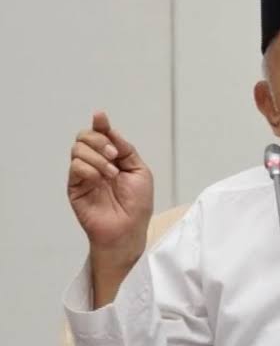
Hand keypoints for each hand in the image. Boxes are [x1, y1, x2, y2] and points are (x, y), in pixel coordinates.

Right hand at [68, 111, 153, 270]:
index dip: (100, 124)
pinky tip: (100, 179)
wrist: (128, 229)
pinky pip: (75, 167)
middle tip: (115, 156)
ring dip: (98, 157)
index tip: (100, 116)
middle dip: (100, 141)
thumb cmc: (137, 204)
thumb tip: (111, 130)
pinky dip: (89, 168)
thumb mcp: (139, 170)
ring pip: (78, 149)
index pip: (101, 134)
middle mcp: (95, 163)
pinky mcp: (74, 187)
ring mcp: (83, 175)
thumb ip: (126, 149)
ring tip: (112, 173)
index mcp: (112, 157)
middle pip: (84, 136)